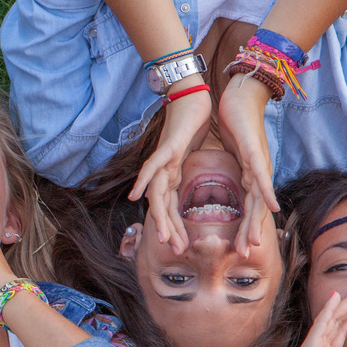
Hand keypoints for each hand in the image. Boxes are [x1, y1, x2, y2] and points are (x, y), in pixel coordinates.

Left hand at [128, 90, 210, 253]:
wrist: (193, 95)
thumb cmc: (198, 124)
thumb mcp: (202, 155)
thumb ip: (199, 173)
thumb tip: (209, 189)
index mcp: (176, 175)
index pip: (174, 207)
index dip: (179, 228)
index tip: (185, 247)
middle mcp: (166, 171)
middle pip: (164, 206)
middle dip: (171, 230)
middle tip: (178, 251)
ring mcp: (164, 159)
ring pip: (158, 193)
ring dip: (160, 216)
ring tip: (163, 238)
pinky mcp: (167, 146)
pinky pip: (152, 166)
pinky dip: (143, 180)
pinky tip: (137, 196)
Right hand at [214, 77, 279, 255]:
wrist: (241, 95)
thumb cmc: (232, 121)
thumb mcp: (227, 153)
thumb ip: (224, 170)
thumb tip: (217, 182)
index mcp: (247, 174)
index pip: (246, 206)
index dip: (243, 227)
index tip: (238, 248)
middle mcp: (256, 172)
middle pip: (254, 209)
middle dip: (249, 233)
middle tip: (245, 254)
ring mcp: (258, 162)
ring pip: (258, 199)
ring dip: (256, 222)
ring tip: (254, 242)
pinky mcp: (255, 151)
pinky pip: (260, 176)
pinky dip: (266, 192)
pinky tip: (272, 206)